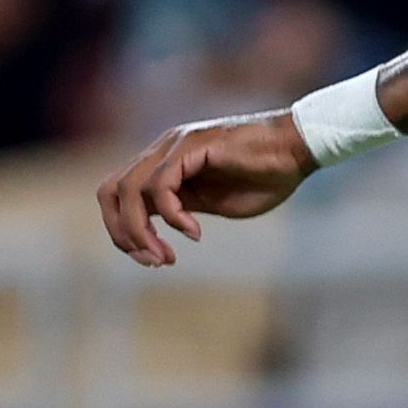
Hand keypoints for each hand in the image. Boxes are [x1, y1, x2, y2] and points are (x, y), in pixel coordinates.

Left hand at [100, 112, 313, 263]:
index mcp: (162, 165)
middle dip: (123, 233)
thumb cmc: (265, 176)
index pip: (116, 196)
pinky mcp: (191, 146)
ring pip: (128, 190)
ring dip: (142, 231)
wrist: (297, 150)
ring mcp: (173, 146)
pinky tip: (194, 232)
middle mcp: (160, 152)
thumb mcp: (214, 202)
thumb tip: (158, 228)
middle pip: (110, 192)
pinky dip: (171, 215)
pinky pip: (160, 185)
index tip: (152, 259)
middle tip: (152, 261)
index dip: (123, 232)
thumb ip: (183, 210)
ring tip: (167, 256)